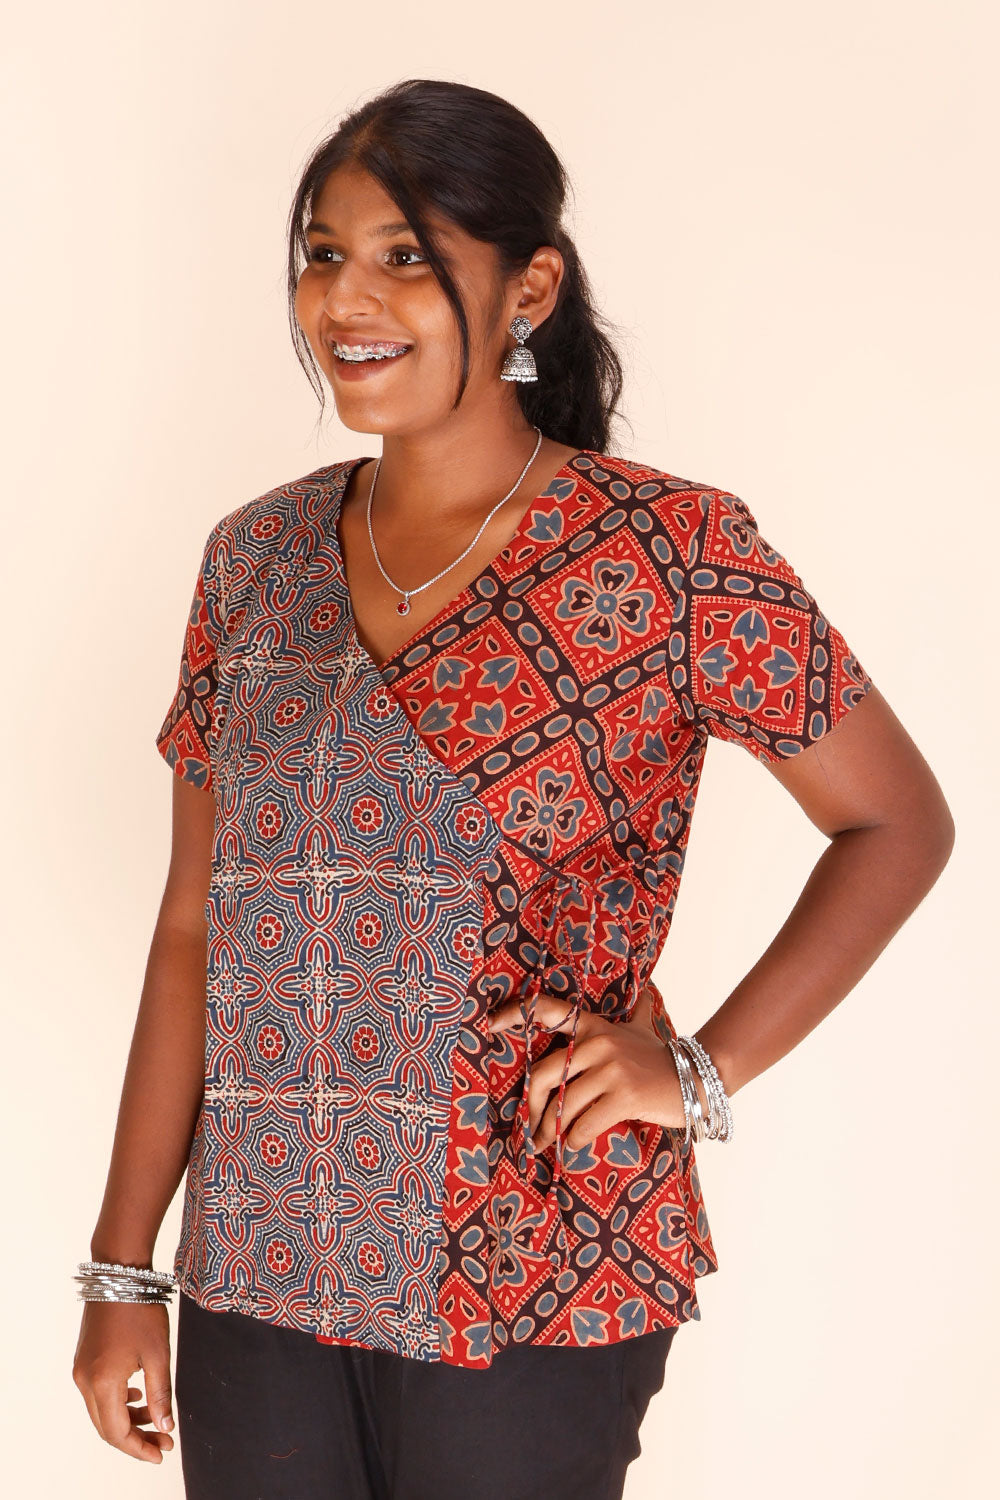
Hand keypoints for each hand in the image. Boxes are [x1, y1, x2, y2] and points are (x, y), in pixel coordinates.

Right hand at [72, 1301, 175, 1463]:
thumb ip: (161, 1394)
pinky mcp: (84, 1360)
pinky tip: (138, 1394)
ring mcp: (81, 1371)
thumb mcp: (158, 1354)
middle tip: (163, 1442)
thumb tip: (166, 1427)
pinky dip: (118, 1402)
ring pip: (102, 1411)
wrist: (118, 1274)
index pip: (118, 1432)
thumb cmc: (141, 1309)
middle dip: (136, 1438)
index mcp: (102, 1383)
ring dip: (128, 1419)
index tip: (162, 1453)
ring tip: (157, 1419)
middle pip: (107, 1427)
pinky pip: (98, 1394)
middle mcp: (85, 1381)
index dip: (140, 1448)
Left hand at [487, 991, 688, 1150]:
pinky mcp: (624, 1097)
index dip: (514, 1014)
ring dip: (550, 1132)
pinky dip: (574, 1140)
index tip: (488, 1025)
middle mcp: (598, 1043)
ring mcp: (611, 1070)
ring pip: (564, 1106)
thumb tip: (644, 990)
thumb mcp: (641, 1029)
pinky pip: (584, 1124)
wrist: (700, 1076)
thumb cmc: (660, 1057)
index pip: (548, 1011)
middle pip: (544, 1076)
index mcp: (594, 1026)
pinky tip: (574, 1145)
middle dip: (532, 1108)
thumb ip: (634, 1012)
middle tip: (529, 1130)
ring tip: (545, 1145)